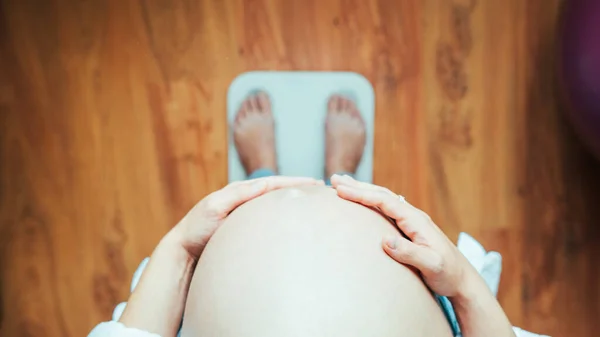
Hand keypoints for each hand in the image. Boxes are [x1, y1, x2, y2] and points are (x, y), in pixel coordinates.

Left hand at [167, 176, 323, 259]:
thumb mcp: (215, 206)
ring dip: (294, 199)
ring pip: (275, 203)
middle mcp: (245, 199)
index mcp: (239, 191)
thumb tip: (265, 184)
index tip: (315, 183)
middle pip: (278, 190)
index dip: (295, 182)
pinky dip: (283, 214)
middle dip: (300, 188)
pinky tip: (293, 220)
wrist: (183, 250)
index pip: (273, 183)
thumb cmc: (197, 228)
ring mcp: (246, 213)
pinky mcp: (245, 228)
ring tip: (313, 200)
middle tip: (323, 188)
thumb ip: (238, 194)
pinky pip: (269, 218)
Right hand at [330, 174, 476, 297]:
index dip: (362, 194)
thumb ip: (409, 253)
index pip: (384, 201)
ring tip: (344, 185)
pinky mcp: (410, 229)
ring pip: (384, 199)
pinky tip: (364, 202)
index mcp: (416, 221)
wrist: (463, 280)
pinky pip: (387, 209)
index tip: (340, 190)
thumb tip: (385, 240)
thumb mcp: (431, 266)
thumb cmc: (448, 274)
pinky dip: (372, 201)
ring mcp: (412, 221)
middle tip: (334, 179)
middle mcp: (414, 216)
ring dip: (364, 190)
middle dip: (358, 186)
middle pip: (382, 194)